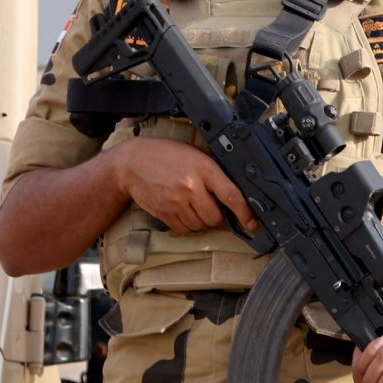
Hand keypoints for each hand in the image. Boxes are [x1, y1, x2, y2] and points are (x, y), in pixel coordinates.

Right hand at [111, 136, 253, 234]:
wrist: (130, 162)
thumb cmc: (164, 155)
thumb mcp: (193, 153)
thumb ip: (212, 170)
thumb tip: (236, 190)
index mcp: (203, 168)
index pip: (231, 195)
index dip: (245, 212)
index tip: (252, 222)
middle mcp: (191, 186)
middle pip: (215, 217)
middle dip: (216, 215)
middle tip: (207, 205)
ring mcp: (176, 201)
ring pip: (200, 225)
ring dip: (200, 220)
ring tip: (191, 204)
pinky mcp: (164, 212)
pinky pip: (184, 229)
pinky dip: (186, 224)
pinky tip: (180, 209)